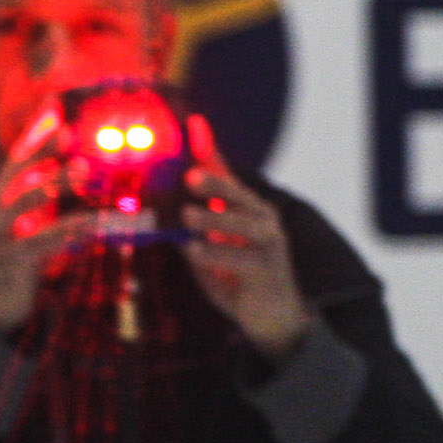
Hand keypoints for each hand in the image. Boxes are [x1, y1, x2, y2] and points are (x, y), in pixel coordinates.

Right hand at [0, 107, 91, 334]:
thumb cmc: (4, 264)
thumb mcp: (20, 228)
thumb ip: (38, 204)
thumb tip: (61, 178)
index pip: (16, 157)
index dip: (36, 134)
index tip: (56, 110)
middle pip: (19, 170)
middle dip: (45, 148)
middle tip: (70, 132)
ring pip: (28, 198)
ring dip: (56, 182)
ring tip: (83, 171)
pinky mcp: (11, 258)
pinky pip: (42, 240)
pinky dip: (68, 231)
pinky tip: (92, 225)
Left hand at [183, 114, 310, 360]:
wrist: (274, 319)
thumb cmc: (242, 280)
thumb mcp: (216, 249)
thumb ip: (200, 228)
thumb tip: (167, 208)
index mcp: (249, 210)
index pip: (227, 175)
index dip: (211, 151)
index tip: (196, 123)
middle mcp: (264, 221)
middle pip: (240, 194)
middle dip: (217, 182)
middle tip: (191, 176)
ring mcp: (269, 245)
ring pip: (244, 225)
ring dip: (215, 218)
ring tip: (188, 215)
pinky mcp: (268, 271)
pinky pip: (241, 260)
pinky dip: (216, 254)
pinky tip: (194, 250)